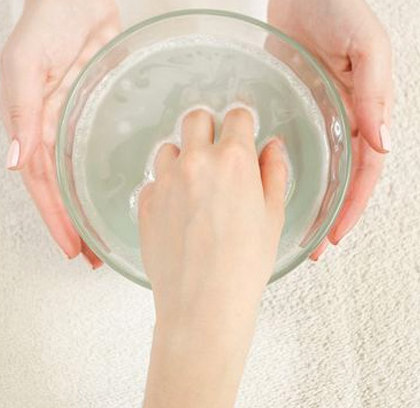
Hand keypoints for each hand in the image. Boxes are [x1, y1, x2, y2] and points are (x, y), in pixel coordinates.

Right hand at [0, 0, 119, 266]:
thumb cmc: (45, 23)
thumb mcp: (25, 64)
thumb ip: (21, 111)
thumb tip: (12, 160)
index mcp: (29, 124)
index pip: (40, 183)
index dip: (55, 218)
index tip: (71, 248)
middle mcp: (50, 129)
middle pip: (60, 188)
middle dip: (73, 225)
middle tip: (93, 258)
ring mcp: (73, 122)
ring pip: (79, 176)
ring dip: (88, 207)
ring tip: (105, 238)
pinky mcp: (95, 111)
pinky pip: (97, 151)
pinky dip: (103, 176)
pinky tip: (119, 192)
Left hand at [139, 109, 287, 406]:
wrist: (203, 303)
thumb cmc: (244, 265)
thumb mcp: (273, 216)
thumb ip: (273, 173)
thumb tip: (271, 147)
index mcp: (234, 160)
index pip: (236, 115)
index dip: (242, 123)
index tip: (242, 132)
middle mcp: (196, 161)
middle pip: (196, 118)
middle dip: (208, 128)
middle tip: (217, 152)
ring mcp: (166, 180)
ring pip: (169, 147)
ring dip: (183, 156)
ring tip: (196, 185)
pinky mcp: (146, 202)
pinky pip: (154, 180)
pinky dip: (166, 186)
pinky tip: (180, 211)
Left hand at [269, 0, 392, 256]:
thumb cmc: (345, 9)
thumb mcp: (368, 48)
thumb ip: (374, 93)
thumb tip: (383, 143)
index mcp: (370, 111)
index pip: (366, 171)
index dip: (354, 206)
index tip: (336, 235)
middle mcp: (346, 119)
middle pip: (343, 179)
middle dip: (332, 215)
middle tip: (313, 248)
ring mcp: (320, 114)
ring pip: (319, 168)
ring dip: (309, 199)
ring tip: (290, 231)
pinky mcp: (294, 104)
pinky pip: (292, 144)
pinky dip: (282, 168)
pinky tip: (263, 187)